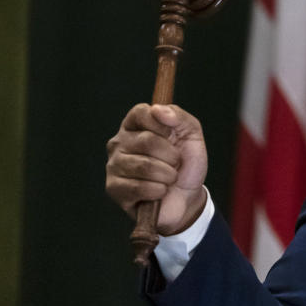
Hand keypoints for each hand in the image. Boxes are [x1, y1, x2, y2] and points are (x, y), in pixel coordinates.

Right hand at [106, 104, 208, 234]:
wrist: (187, 196)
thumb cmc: (186, 164)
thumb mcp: (192, 135)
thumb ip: (179, 117)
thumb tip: (158, 109)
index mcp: (136, 125)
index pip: (141, 113)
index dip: (162, 125)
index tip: (173, 136)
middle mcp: (119, 142)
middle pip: (146, 141)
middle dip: (171, 155)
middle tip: (176, 163)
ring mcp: (114, 165)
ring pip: (143, 166)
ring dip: (167, 175)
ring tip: (169, 178)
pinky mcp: (113, 188)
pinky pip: (138, 187)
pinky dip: (158, 190)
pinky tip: (160, 191)